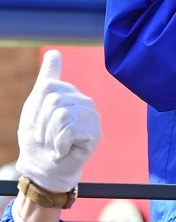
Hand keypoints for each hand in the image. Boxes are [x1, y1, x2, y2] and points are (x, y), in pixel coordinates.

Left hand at [16, 49, 100, 192]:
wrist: (43, 169)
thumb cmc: (38, 140)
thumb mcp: (35, 107)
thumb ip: (46, 79)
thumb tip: (54, 52)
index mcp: (69, 93)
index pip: (48, 86)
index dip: (35, 108)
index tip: (38, 122)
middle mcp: (83, 101)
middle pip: (53, 99)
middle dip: (41, 123)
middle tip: (46, 137)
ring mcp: (91, 116)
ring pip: (60, 113)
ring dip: (49, 135)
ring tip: (54, 144)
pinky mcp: (95, 133)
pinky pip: (68, 129)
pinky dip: (58, 144)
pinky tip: (63, 150)